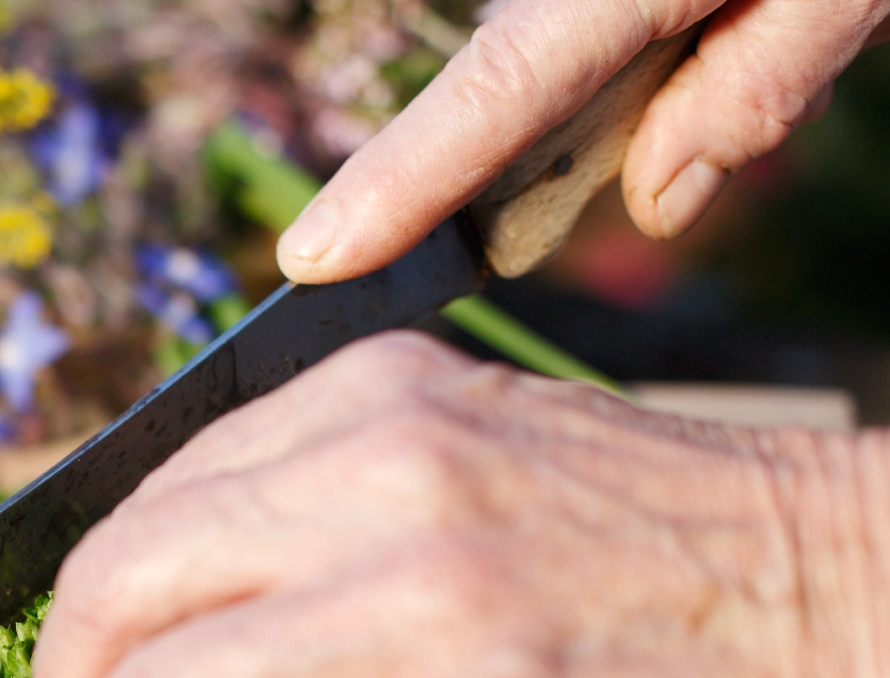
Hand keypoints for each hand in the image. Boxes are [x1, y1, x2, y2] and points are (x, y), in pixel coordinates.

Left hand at [24, 331, 889, 677]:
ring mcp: (438, 604)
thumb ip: (320, 509)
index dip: (73, 635)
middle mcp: (383, 480)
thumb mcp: (474, 456)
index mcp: (365, 403)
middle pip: (113, 598)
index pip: (138, 514)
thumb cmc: (666, 547)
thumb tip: (167, 640)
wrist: (870, 600)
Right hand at [276, 0, 889, 283]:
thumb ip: (762, 81)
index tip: (313, 256)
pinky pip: (594, 17)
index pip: (497, 87)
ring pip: (560, 44)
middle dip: (536, 145)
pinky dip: (651, 50)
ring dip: (628, 84)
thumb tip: (662, 195)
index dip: (398, 179)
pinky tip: (748, 18)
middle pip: (513, 70)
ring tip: (756, 31)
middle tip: (596, 158)